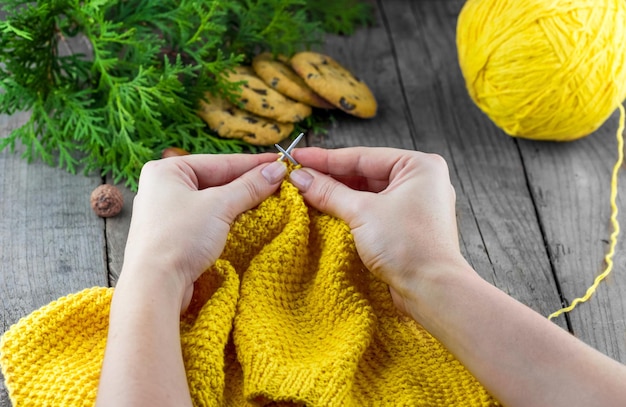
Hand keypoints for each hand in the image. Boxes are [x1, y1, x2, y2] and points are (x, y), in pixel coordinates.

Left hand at [121, 153, 285, 310]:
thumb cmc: (179, 239)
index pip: (220, 162)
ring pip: (214, 200)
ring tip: (271, 197)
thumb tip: (277, 170)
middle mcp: (164, 188)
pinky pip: (208, 218)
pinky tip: (249, 217)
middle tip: (281, 180)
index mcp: (167, 170)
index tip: (280, 161)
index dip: (254, 163)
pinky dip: (229, 217)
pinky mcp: (176, 235)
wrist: (155, 286)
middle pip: (217, 180)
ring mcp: (169, 212)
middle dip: (249, 182)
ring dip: (241, 201)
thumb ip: (250, 187)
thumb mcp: (220, 206)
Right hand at [289, 147, 467, 313]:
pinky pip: (372, 211)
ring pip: (367, 193)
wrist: (432, 290)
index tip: (298, 156)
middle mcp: (420, 181)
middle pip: (364, 173)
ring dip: (337, 195)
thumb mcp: (362, 212)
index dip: (325, 157)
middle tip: (297, 176)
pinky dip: (350, 211)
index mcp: (419, 166)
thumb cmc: (409, 247)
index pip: (362, 156)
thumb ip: (328, 192)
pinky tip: (325, 211)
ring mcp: (414, 205)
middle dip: (330, 177)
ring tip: (305, 192)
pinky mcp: (406, 227)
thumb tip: (300, 177)